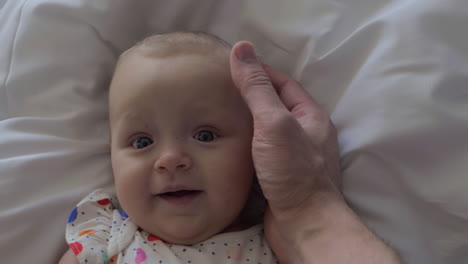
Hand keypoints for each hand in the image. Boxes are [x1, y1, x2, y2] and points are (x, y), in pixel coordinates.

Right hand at [230, 41, 400, 263]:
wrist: (304, 225)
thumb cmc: (293, 171)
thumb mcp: (274, 122)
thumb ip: (257, 88)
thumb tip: (242, 49)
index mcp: (310, 117)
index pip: (283, 83)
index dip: (260, 71)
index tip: (234, 65)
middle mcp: (305, 135)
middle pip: (275, 107)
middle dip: (251, 96)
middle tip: (221, 90)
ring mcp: (294, 158)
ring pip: (268, 132)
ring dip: (247, 123)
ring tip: (219, 115)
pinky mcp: (281, 177)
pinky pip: (262, 153)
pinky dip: (247, 145)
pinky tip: (229, 145)